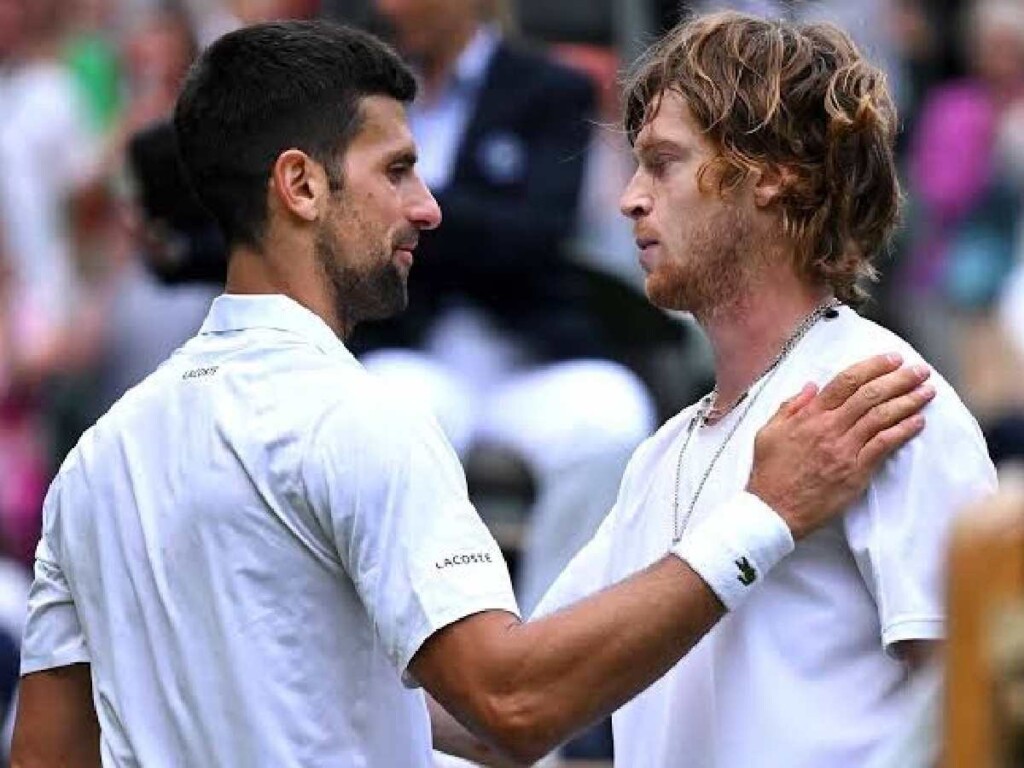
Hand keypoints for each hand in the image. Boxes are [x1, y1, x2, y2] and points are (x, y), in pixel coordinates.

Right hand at [747, 354, 933, 538]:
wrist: (774, 510)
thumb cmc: (770, 473)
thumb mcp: (769, 432)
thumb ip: (790, 407)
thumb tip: (811, 386)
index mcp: (808, 416)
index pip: (846, 381)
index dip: (872, 367)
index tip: (892, 359)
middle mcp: (829, 428)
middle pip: (870, 395)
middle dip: (899, 379)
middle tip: (919, 371)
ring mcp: (844, 450)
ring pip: (882, 417)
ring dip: (908, 401)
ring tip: (927, 391)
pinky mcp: (855, 472)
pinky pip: (884, 445)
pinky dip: (904, 430)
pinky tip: (919, 421)